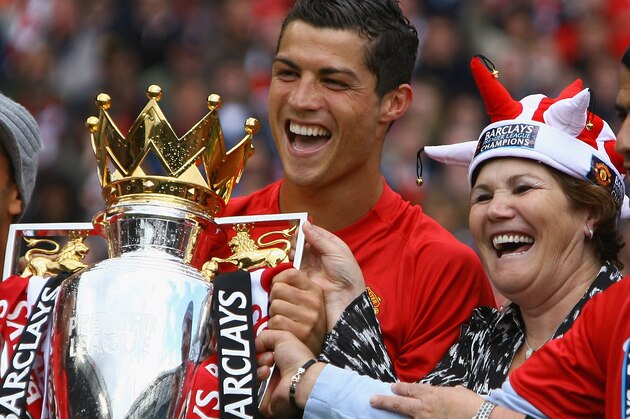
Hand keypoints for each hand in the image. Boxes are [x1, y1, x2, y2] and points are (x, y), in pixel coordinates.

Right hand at [255, 329, 323, 416]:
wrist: (302, 380)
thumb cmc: (298, 360)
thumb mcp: (283, 338)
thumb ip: (265, 337)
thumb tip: (253, 344)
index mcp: (281, 361)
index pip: (260, 355)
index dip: (258, 350)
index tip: (259, 347)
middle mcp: (275, 375)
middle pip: (254, 366)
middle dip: (258, 358)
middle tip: (269, 357)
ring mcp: (269, 389)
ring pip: (250, 377)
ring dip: (257, 369)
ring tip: (268, 367)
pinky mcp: (263, 401)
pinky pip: (249, 391)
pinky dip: (254, 380)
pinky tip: (266, 375)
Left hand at [267, 266, 326, 353]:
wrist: (310, 357)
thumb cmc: (302, 325)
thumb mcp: (304, 301)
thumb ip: (290, 287)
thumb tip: (268, 276)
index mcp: (314, 290)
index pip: (290, 273)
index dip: (278, 281)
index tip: (279, 291)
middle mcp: (314, 302)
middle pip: (277, 289)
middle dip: (274, 300)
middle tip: (281, 310)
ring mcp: (309, 317)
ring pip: (274, 306)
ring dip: (273, 316)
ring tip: (282, 322)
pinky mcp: (302, 333)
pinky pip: (275, 322)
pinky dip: (272, 329)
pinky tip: (281, 332)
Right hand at [300, 221, 365, 329]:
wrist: (345, 299)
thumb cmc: (347, 274)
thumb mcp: (336, 251)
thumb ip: (319, 238)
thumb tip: (304, 224)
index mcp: (330, 245)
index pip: (314, 232)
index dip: (306, 228)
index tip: (298, 226)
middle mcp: (318, 253)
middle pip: (302, 240)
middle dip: (297, 238)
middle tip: (296, 241)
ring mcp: (310, 265)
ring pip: (296, 251)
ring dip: (294, 249)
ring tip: (295, 250)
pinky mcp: (302, 276)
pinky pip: (292, 265)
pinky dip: (290, 260)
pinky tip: (292, 259)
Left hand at [370, 383, 484, 417]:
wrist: (481, 417)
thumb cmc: (472, 404)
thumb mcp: (459, 392)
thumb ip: (449, 392)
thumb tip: (452, 392)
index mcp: (432, 393)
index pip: (410, 389)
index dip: (400, 388)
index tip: (394, 387)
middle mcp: (425, 406)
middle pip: (399, 402)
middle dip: (385, 401)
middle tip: (373, 400)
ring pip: (405, 415)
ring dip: (394, 413)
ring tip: (382, 409)